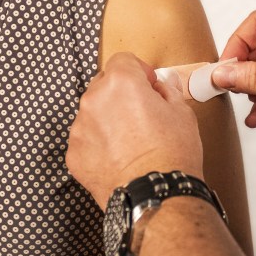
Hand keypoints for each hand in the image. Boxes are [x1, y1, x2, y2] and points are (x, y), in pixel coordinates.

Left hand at [66, 52, 203, 208]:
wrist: (156, 196)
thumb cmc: (172, 155)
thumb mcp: (181, 113)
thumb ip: (167, 91)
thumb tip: (163, 85)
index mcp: (120, 83)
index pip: (122, 59)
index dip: (139, 70)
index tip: (148, 84)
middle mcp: (94, 100)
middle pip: (104, 84)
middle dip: (121, 93)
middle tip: (142, 112)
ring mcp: (80, 129)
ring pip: (93, 112)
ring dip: (108, 118)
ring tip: (132, 140)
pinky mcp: (74, 154)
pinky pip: (86, 139)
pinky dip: (99, 143)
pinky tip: (120, 156)